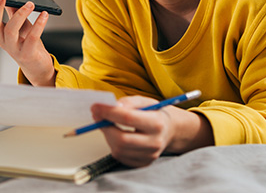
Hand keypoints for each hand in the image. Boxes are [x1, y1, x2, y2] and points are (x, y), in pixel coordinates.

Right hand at [0, 0, 54, 85]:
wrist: (37, 66)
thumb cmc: (27, 42)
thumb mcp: (20, 23)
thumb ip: (13, 7)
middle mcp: (2, 40)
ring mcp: (13, 48)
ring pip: (11, 30)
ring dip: (20, 14)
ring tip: (29, 3)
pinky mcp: (27, 54)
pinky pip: (31, 38)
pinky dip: (38, 25)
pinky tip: (43, 14)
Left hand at [91, 95, 213, 167]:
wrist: (170, 130)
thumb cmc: (155, 113)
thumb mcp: (145, 101)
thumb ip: (128, 102)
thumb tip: (111, 106)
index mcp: (157, 123)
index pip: (128, 118)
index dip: (109, 112)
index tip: (95, 106)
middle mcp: (155, 142)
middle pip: (122, 139)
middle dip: (105, 127)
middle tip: (97, 116)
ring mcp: (149, 156)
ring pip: (119, 149)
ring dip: (108, 135)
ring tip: (108, 124)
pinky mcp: (143, 163)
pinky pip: (120, 157)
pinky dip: (113, 145)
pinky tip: (117, 135)